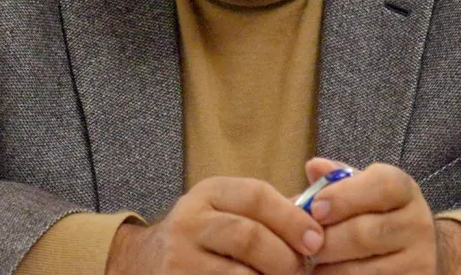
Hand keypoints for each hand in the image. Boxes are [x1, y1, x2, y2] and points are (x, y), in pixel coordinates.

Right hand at [106, 176, 324, 274]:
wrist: (144, 263)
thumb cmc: (203, 238)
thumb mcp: (225, 211)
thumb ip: (266, 211)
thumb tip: (316, 220)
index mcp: (209, 193)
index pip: (256, 195)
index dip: (292, 218)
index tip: (316, 240)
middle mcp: (190, 221)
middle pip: (250, 236)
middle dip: (285, 258)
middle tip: (301, 272)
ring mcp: (178, 260)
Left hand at [304, 158, 437, 273]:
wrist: (411, 249)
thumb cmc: (374, 211)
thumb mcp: (360, 188)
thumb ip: (336, 178)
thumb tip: (314, 167)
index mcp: (403, 188)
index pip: (381, 186)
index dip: (344, 196)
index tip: (315, 209)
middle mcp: (418, 222)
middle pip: (365, 233)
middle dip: (328, 240)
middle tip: (305, 243)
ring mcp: (421, 259)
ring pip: (365, 269)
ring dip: (330, 267)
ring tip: (313, 263)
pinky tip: (327, 274)